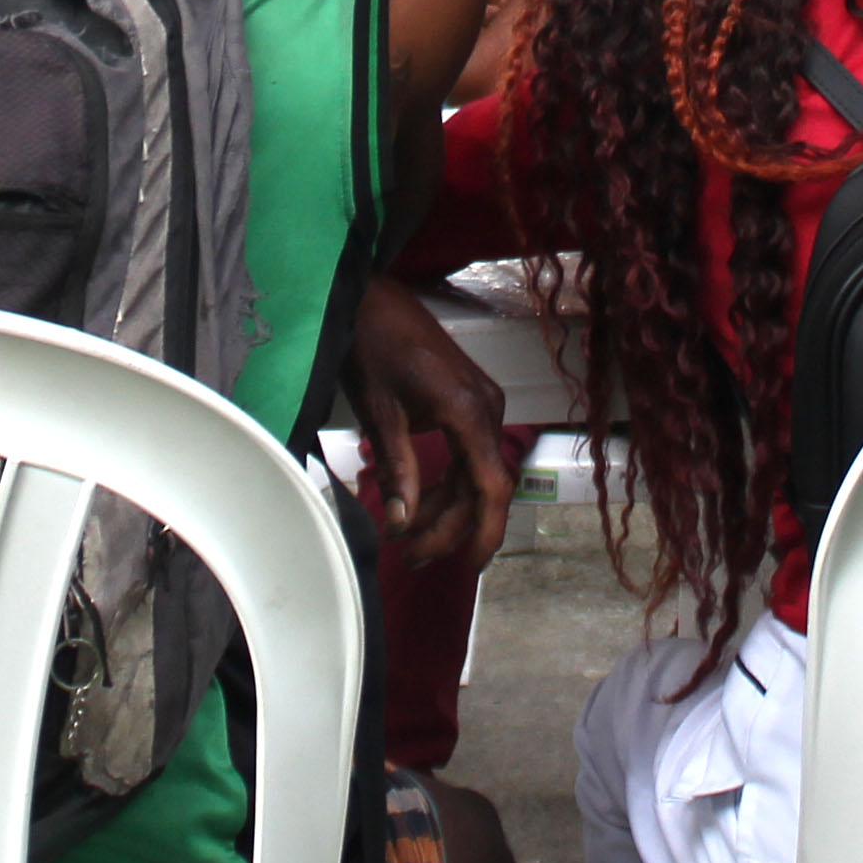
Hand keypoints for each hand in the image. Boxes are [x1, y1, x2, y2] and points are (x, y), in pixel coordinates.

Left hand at [347, 274, 512, 578]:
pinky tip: (413, 502)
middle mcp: (487, 408)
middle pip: (480, 486)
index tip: (468, 566)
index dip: (483, 532)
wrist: (371, 296)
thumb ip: (398, 469)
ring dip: (442, 507)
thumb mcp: (381, 413)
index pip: (490, 486)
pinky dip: (442, 481)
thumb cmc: (372, 344)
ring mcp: (481, 403)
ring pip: (472, 473)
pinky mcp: (468, 400)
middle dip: (447, 527)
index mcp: (470, 411)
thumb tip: (400, 522)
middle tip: (408, 556)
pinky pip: (465, 453)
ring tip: (402, 535)